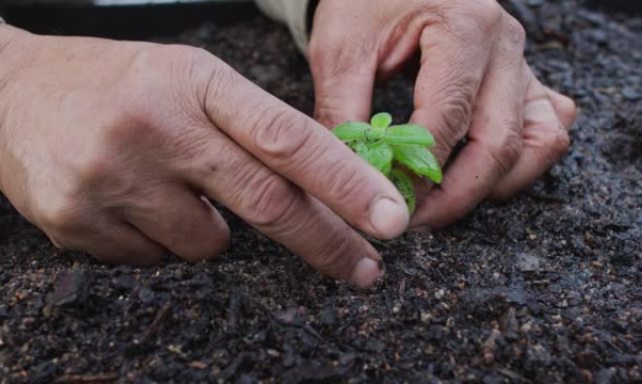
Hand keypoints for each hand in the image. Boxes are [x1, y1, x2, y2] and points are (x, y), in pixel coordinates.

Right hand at [0, 26, 409, 286]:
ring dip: (212, 232)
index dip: (345, 181)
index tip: (391, 218)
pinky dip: (161, 241)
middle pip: (264, 201)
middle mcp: (156, 126)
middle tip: (364, 269)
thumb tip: (323, 192)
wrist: (11, 91)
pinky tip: (130, 202)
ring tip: (170, 189)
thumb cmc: (122, 85)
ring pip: (208, 245)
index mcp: (195, 81)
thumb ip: (251, 129)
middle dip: (325, 242)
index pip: (286, 136)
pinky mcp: (75, 219)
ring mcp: (111, 176)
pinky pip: (156, 260)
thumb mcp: (189, 79)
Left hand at [309, 0, 576, 228]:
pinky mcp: (525, 79)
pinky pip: (547, 129)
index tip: (391, 204)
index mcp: (464, 25)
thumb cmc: (366, 2)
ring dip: (497, 184)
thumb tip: (351, 177)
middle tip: (415, 221)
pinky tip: (481, 172)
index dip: (420, 172)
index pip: (449, 117)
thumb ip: (344, 113)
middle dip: (457, 195)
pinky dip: (523, 161)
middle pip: (499, 141)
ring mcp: (522, 63)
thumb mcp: (342, 49)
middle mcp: (506, 45)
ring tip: (446, 202)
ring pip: (539, 142)